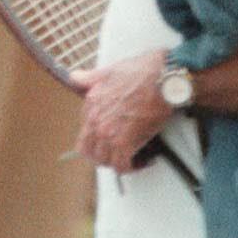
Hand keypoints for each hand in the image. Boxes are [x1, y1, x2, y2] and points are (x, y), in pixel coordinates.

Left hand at [73, 49, 171, 172]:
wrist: (162, 77)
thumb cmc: (142, 71)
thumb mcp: (108, 70)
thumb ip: (89, 78)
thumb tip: (75, 77)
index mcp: (91, 105)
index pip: (84, 133)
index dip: (96, 139)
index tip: (108, 139)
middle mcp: (96, 121)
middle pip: (89, 151)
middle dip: (102, 155)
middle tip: (116, 154)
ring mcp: (109, 134)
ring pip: (104, 160)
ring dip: (117, 162)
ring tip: (130, 158)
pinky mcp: (126, 142)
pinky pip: (122, 165)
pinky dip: (131, 167)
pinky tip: (142, 161)